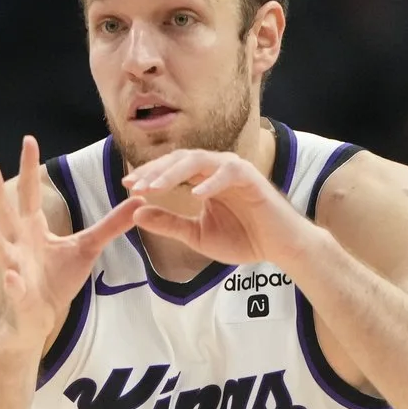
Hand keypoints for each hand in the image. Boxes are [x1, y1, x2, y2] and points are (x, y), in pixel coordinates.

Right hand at [0, 136, 144, 351]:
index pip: (30, 194)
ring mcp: (16, 267)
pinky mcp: (20, 293)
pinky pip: (14, 287)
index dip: (29, 168)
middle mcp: (20, 243)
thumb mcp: (87, 247)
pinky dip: (12, 283)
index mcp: (33, 229)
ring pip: (2, 251)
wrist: (41, 314)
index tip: (28, 140)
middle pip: (8, 214)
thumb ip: (110, 225)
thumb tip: (137, 202)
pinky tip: (11, 278)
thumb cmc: (57, 278)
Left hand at [121, 149, 312, 266]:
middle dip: (154, 171)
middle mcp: (216, 169)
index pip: (171, 168)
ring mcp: (234, 170)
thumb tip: (136, 213)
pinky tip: (194, 195)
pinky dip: (211, 182)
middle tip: (134, 185)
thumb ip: (169, 223)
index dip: (149, 175)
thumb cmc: (243, 239)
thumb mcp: (196, 235)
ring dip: (174, 172)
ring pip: (199, 160)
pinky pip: (229, 173)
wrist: (279, 249)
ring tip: (154, 187)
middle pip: (180, 159)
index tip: (128, 186)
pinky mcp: (251, 178)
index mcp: (203, 179)